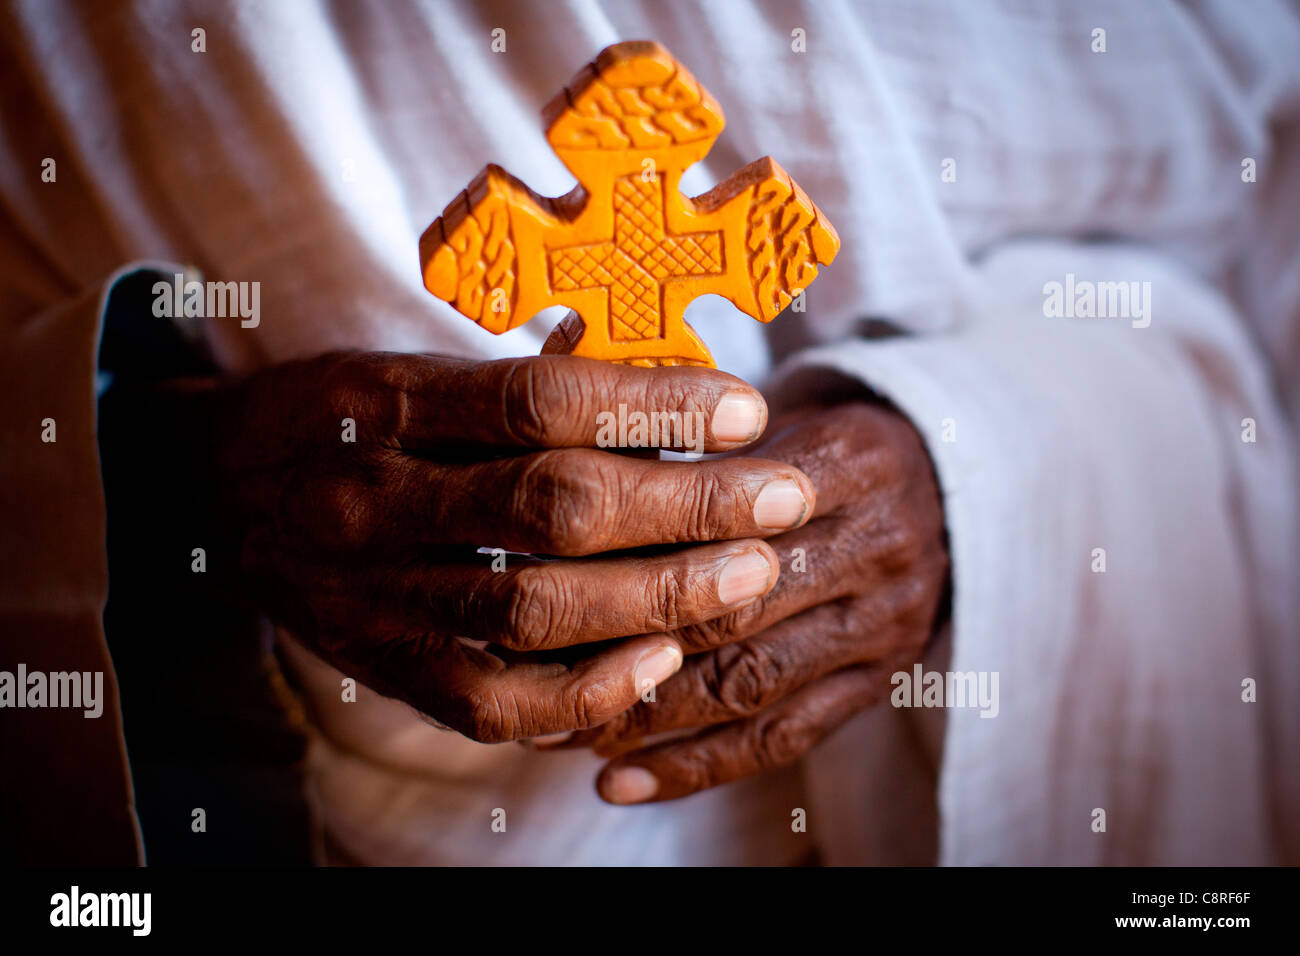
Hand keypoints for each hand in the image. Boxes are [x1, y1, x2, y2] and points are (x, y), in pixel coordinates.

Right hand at [191, 351, 816, 741]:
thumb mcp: (399, 368)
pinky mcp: (386, 667)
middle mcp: (377, 502)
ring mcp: (377, 596)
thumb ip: (511, 388)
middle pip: (551, 509)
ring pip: (534, 610)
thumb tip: (664, 393)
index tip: (745, 406)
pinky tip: (662, 661)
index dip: (650, 403)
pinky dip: (588, 690)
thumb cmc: (334, 421)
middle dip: (686, 507)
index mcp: (384, 404)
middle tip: (784, 497)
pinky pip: (495, 703)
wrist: (208, 496)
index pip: (534, 400)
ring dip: (659, 597)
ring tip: (751, 576)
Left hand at [549, 399, 948, 802]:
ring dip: (645, 716)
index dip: (631, 549)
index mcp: (848, 460)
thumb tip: (569, 473)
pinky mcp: (877, 683)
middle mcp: (876, 546)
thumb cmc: (829, 449)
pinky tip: (620, 781)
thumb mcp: (782, 416)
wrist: (954, 488)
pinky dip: (695, 767)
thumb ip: (694, 444)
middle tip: (527, 668)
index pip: (727, 516)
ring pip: (748, 684)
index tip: (541, 573)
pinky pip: (782, 739)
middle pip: (733, 606)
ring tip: (556, 730)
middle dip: (624, 643)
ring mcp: (881, 625)